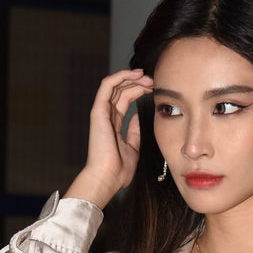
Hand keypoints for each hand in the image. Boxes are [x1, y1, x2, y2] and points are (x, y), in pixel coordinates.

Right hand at [64, 69, 153, 206]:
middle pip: (121, 90)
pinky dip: (120, 76)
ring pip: (114, 85)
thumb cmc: (118, 170)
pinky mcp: (98, 110)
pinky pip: (107, 86)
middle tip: (153, 81)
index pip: (125, 99)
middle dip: (137, 82)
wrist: (107, 178)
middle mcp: (106, 116)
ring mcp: (101, 112)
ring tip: (147, 76)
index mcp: (113, 124)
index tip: (154, 89)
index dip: (138, 90)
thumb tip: (137, 118)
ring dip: (130, 77)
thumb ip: (134, 132)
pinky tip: (135, 75)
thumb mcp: (133, 148)